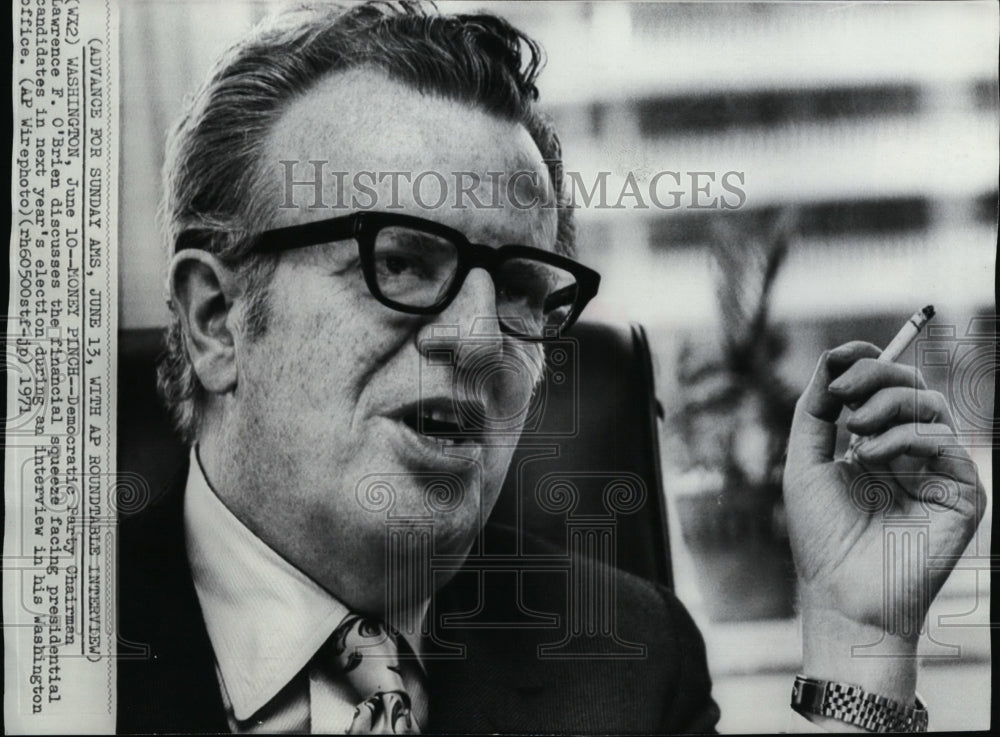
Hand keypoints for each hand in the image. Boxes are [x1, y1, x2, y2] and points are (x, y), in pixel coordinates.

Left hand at [783, 341, 984, 707]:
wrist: (842, 593)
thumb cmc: (821, 535)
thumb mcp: (805, 461)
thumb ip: (814, 408)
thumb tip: (834, 356)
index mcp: (876, 444)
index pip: (884, 386)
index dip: (867, 364)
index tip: (839, 364)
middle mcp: (911, 454)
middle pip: (910, 385)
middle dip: (875, 375)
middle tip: (842, 392)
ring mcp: (938, 472)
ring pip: (930, 404)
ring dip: (887, 404)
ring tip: (855, 432)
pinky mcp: (962, 493)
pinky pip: (942, 439)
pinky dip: (903, 436)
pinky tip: (873, 457)